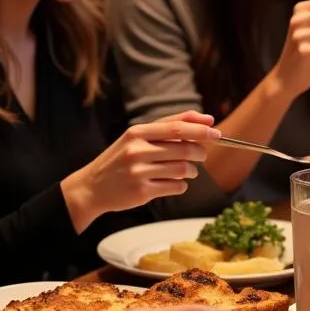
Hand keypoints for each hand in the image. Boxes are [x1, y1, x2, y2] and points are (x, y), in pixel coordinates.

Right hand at [65, 111, 220, 227]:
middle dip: (200, 152)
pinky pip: (176, 186)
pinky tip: (175, 182)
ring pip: (183, 169)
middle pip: (184, 148)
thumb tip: (206, 119)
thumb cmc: (120, 159)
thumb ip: (168, 126)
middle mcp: (137, 150)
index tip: (217, 132)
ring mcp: (139, 172)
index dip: (200, 129)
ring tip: (189, 170)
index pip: (176, 127)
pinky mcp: (142, 191)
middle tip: (202, 155)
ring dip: (192, 170)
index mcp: (137, 132)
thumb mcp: (136, 137)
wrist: (92, 187)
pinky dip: (182, 185)